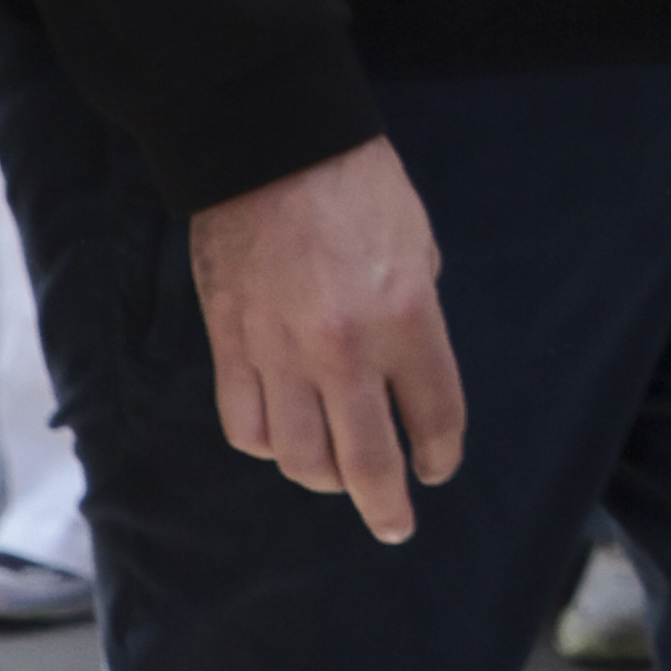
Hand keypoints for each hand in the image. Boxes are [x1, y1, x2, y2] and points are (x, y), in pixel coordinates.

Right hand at [187, 134, 465, 542]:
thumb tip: (404, 368)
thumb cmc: (356, 184)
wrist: (269, 145)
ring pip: (299, 457)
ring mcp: (280, 354)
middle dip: (386, 504)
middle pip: (366, 462)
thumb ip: (415, 313)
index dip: (441, 453)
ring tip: (336, 478)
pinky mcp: (230, 346)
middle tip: (395, 524)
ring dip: (323, 479)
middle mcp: (343, 351)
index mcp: (405, 318)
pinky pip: (246, 427)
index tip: (438, 468)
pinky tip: (283, 441)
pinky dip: (267, 446)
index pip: (433, 416)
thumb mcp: (417, 244)